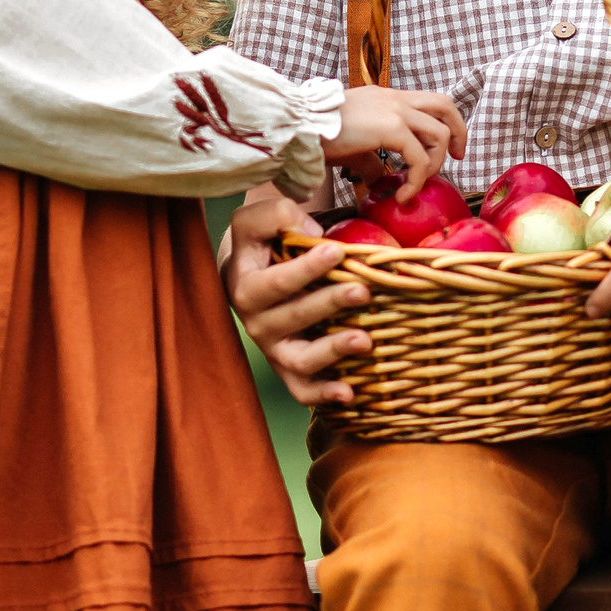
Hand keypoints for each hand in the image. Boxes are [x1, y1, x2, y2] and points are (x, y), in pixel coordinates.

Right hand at [224, 193, 368, 405]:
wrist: (249, 271)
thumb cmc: (262, 241)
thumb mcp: (259, 218)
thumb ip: (277, 215)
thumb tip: (311, 233)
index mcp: (246, 286)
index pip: (276, 281)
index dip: (306, 267)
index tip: (337, 249)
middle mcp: (256, 323)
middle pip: (292, 318)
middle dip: (328, 304)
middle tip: (362, 291)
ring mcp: (274, 349)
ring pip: (299, 359)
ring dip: (332, 351)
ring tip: (364, 340)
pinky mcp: (289, 368)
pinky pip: (302, 389)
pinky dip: (323, 395)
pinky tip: (349, 393)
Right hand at [322, 86, 464, 199]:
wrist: (299, 129)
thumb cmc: (319, 137)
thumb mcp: (353, 147)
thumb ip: (372, 160)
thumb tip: (381, 181)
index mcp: (386, 98)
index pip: (429, 102)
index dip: (445, 123)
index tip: (448, 149)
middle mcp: (394, 98)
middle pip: (446, 105)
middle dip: (458, 133)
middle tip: (458, 158)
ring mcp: (395, 109)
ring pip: (440, 132)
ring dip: (434, 164)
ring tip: (415, 186)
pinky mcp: (392, 127)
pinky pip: (419, 157)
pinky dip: (417, 181)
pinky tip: (402, 196)